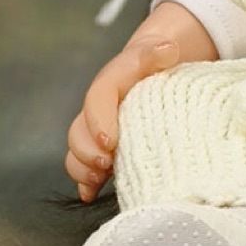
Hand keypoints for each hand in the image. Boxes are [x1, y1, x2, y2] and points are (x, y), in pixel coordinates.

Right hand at [65, 2, 215, 200]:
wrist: (156, 64)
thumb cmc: (159, 62)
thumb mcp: (161, 51)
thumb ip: (159, 52)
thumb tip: (168, 50)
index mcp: (111, 82)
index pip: (98, 98)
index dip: (99, 120)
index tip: (111, 142)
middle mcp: (98, 107)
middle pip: (80, 131)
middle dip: (88, 151)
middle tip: (107, 166)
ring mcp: (97, 128)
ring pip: (77, 151)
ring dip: (83, 168)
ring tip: (98, 181)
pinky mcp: (102, 145)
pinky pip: (84, 165)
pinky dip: (84, 181)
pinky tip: (90, 195)